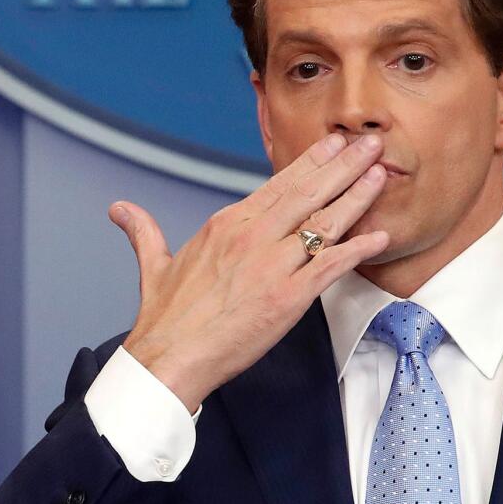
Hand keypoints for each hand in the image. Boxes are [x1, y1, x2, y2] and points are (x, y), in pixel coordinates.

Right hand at [109, 133, 389, 411]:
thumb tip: (120, 210)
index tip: (335, 144)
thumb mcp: (155, 265)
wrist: (168, 360)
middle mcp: (252, 236)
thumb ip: (144, 231)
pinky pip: (331, 266)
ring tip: (382, 173)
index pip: (279, 184)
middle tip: (372, 143)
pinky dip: (358, 250)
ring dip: (358, 196)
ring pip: (325, 222)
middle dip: (345, 166)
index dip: (312, 162)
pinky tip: (381, 236)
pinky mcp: (287, 297)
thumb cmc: (164, 319)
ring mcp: (271, 264)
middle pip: (308, 192)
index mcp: (226, 224)